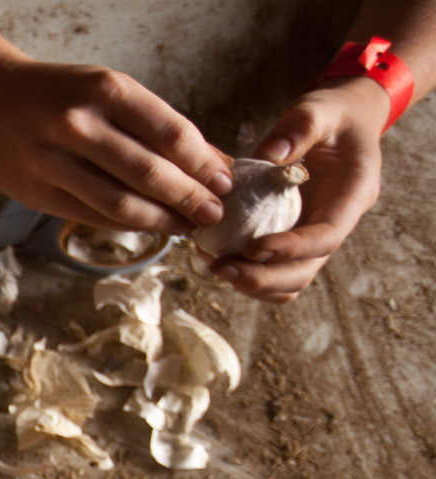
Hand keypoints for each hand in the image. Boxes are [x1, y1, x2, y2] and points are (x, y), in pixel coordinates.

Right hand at [0, 59, 232, 236]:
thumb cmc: (59, 93)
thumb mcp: (109, 91)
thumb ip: (156, 125)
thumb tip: (212, 162)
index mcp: (104, 90)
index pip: (170, 134)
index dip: (203, 163)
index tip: (224, 181)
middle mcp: (77, 124)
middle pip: (148, 173)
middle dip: (188, 198)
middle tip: (213, 214)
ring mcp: (50, 161)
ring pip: (118, 204)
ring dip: (160, 220)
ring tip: (185, 227)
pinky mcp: (34, 192)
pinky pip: (90, 215)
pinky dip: (125, 225)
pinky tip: (147, 225)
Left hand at [212, 80, 388, 302]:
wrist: (340, 120)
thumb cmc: (332, 114)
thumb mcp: (318, 110)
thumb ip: (298, 129)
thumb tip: (269, 157)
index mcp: (352, 195)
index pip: (326, 237)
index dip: (291, 250)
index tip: (253, 249)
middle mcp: (335, 222)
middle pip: (304, 271)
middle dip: (263, 277)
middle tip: (220, 267)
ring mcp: (312, 234)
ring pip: (287, 280)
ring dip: (251, 281)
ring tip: (213, 264)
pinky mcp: (291, 235)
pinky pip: (271, 268)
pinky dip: (245, 270)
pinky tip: (214, 254)